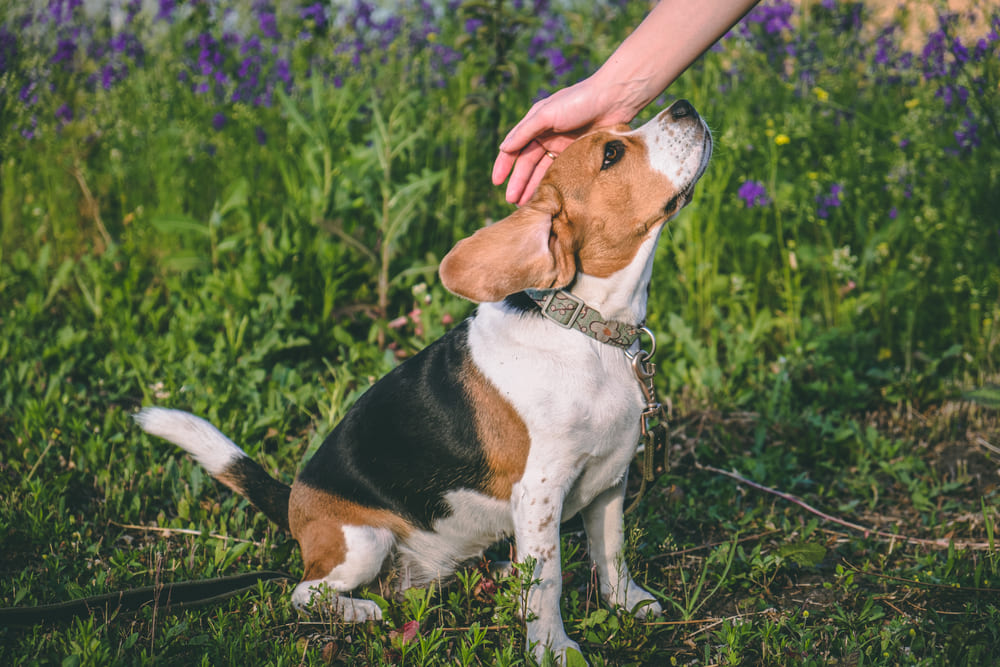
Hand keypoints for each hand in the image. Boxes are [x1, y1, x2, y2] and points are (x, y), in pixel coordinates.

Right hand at [491, 77, 632, 205]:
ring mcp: (562, 147)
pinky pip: (562, 173)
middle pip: (528, 164)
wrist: (613, 100)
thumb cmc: (578, 101)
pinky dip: (553, 185)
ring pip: (543, 171)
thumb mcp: (547, 114)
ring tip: (527, 205)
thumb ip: (524, 132)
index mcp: (535, 125)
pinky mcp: (578, 155)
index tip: (496, 182)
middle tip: (512, 202)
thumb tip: (503, 148)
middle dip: (519, 182)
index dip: (504, 165)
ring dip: (534, 187)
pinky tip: (548, 197)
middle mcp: (546, 136)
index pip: (515, 149)